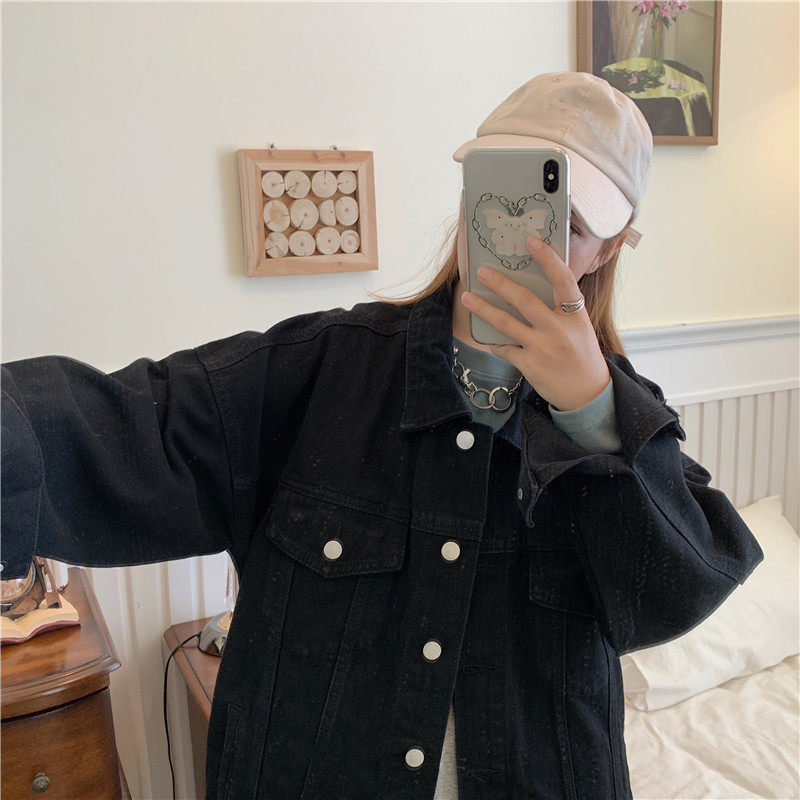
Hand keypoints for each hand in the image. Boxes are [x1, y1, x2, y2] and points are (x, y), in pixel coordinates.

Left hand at [460, 235, 610, 411]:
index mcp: (575, 315)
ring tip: (467, 297)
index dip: (547, 259)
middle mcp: (559, 329)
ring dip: (484, 309)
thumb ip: (561, 308)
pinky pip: (504, 349)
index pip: (563, 280)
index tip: (531, 241)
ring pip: (507, 324)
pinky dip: (493, 341)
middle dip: (501, 284)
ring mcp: (543, 348)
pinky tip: (484, 335)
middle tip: (482, 272)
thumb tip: (533, 283)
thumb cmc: (582, 353)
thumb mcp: (579, 326)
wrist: (587, 392)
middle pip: (525, 301)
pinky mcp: (530, 365)